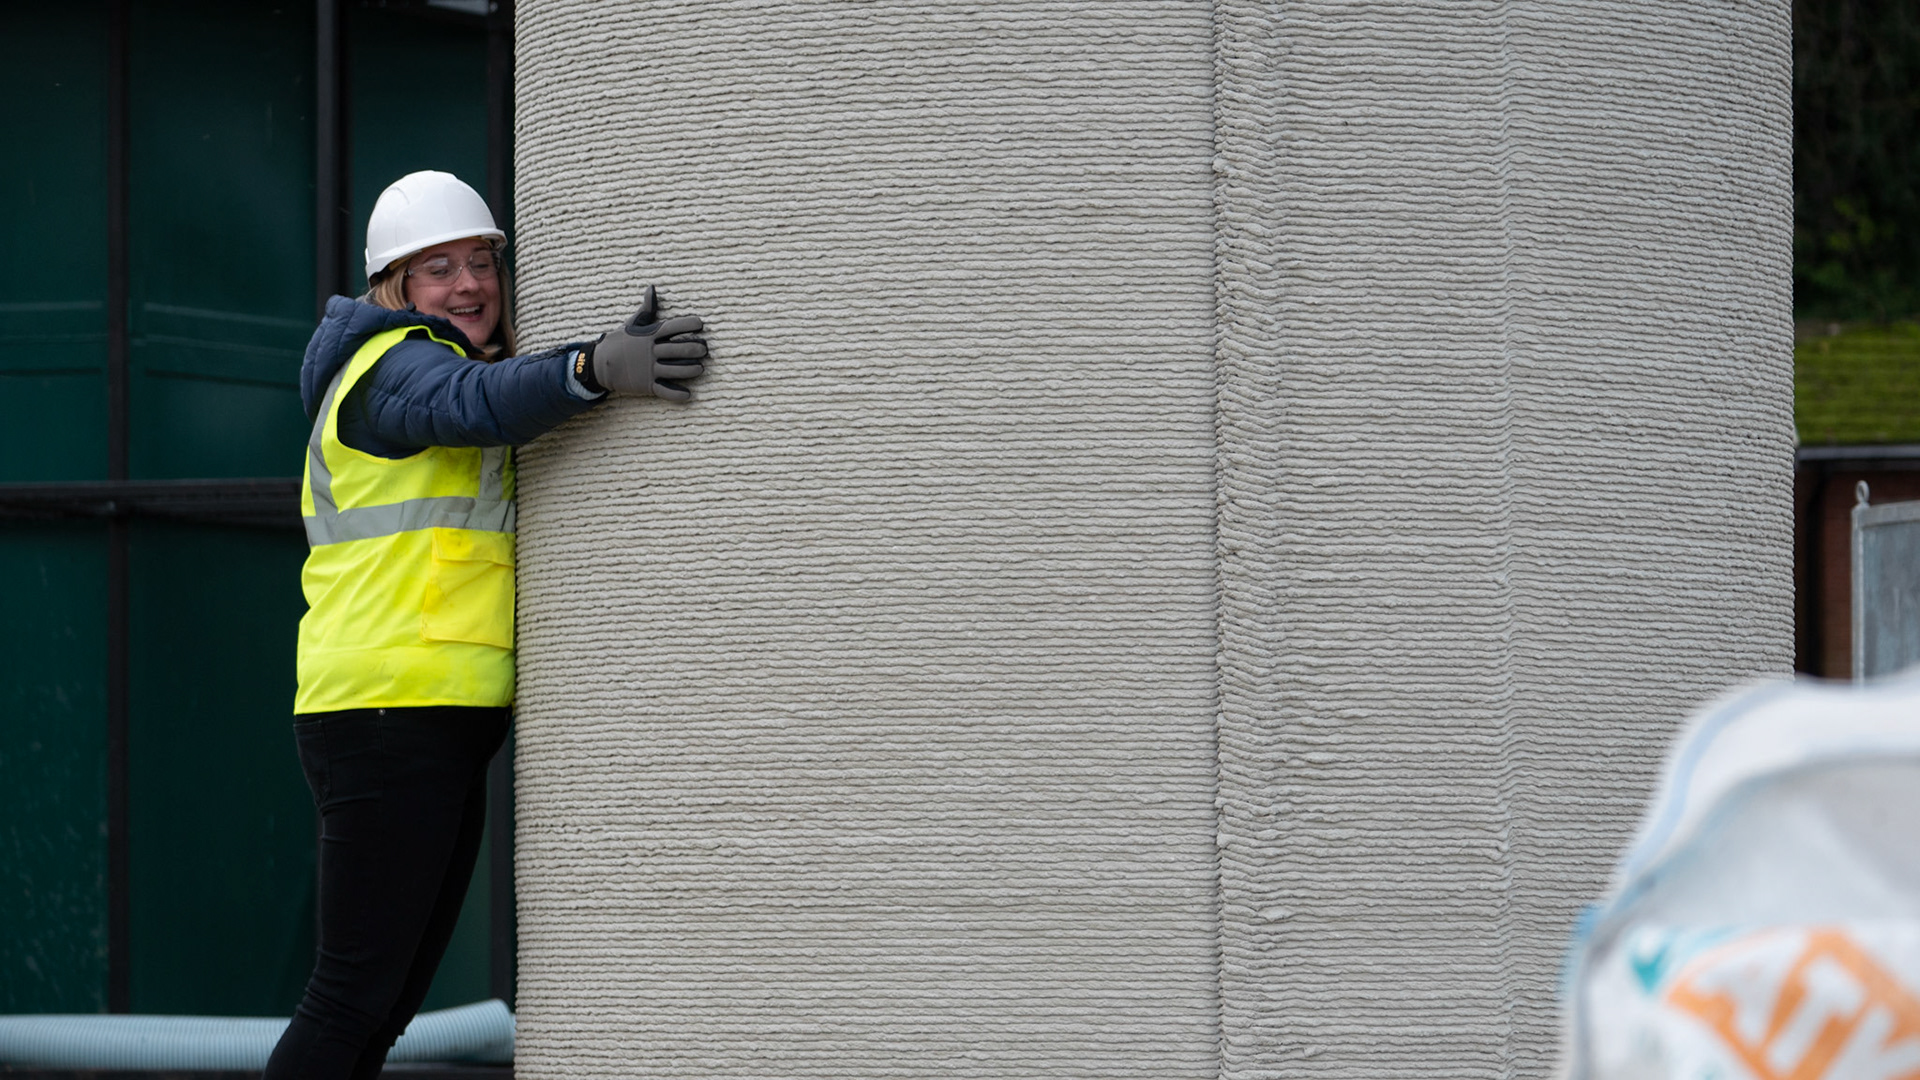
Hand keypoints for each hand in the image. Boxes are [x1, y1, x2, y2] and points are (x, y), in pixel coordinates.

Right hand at [584, 286, 707, 400]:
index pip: (671, 327)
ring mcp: (648, 370)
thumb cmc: (619, 342)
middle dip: (693, 349)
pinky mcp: (646, 386)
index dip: (687, 324)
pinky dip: (676, 394)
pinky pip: (664, 391)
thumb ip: (646, 309)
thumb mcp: (631, 324)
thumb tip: (651, 288)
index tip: (700, 323)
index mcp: (648, 335)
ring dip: (690, 370)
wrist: (599, 365)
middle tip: (705, 349)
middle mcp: (650, 352)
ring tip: (700, 368)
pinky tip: (688, 394)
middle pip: (677, 349)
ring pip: (675, 370)